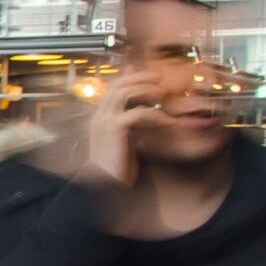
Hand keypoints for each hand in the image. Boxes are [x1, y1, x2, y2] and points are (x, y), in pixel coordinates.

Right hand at [84, 72, 174, 186]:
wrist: (104, 187)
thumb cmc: (116, 169)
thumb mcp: (127, 142)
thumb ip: (134, 126)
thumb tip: (145, 112)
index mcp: (101, 119)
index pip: (113, 88)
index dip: (131, 78)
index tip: (151, 77)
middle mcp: (100, 117)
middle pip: (118, 84)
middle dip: (141, 77)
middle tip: (160, 78)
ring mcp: (105, 121)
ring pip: (124, 92)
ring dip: (146, 90)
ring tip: (163, 95)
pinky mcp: (114, 129)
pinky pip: (137, 112)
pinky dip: (154, 114)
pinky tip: (166, 121)